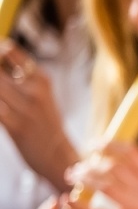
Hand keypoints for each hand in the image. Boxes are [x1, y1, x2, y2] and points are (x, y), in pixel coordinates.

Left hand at [0, 42, 77, 191]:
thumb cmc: (45, 127)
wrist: (60, 159)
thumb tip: (1, 59)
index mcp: (42, 79)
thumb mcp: (41, 96)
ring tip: (1, 99)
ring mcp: (26, 108)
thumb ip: (19, 78)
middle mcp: (35, 90)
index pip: (8, 50)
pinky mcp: (16, 126)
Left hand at [67, 142, 137, 208]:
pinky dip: (79, 206)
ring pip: (104, 185)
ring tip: (70, 178)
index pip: (132, 154)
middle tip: (76, 168)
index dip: (110, 145)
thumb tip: (121, 166)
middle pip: (113, 166)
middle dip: (90, 164)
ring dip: (83, 178)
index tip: (94, 145)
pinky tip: (69, 202)